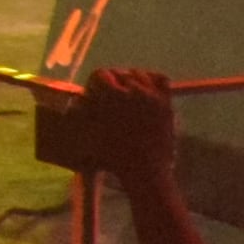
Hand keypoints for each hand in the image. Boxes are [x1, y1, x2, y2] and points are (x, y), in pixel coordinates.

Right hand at [67, 65, 183, 191]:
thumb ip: (83, 110)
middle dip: (113, 84)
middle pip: (119, 73)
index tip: (96, 95)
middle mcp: (132, 89)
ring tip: (129, 96)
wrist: (145, 170)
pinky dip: (153, 80)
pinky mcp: (166, 103)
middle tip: (112, 99)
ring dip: (131, 82)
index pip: (100, 74)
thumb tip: (77, 99)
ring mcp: (151, 95)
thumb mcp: (90, 131)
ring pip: (138, 75)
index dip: (96, 85)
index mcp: (111, 94)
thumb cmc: (113, 154)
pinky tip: (147, 89)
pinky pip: (161, 79)